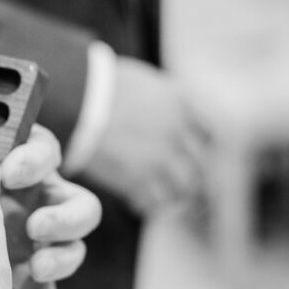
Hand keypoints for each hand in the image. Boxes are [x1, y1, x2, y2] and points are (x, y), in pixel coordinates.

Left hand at [0, 108, 97, 288]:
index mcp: (5, 181)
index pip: (40, 153)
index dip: (33, 159)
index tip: (8, 173)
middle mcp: (22, 211)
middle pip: (73, 201)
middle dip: (64, 215)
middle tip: (36, 227)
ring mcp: (28, 249)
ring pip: (73, 245)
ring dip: (62, 256)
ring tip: (38, 269)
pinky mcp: (26, 284)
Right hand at [84, 57, 208, 215]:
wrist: (79, 99)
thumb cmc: (102, 85)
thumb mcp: (146, 82)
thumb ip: (164, 101)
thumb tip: (163, 114)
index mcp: (182, 105)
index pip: (210, 135)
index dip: (203, 150)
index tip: (194, 157)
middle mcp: (178, 133)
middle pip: (200, 165)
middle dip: (192, 176)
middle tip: (180, 184)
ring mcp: (162, 158)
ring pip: (183, 188)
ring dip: (173, 195)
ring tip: (159, 198)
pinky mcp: (140, 180)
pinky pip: (155, 202)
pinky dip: (148, 205)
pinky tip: (135, 202)